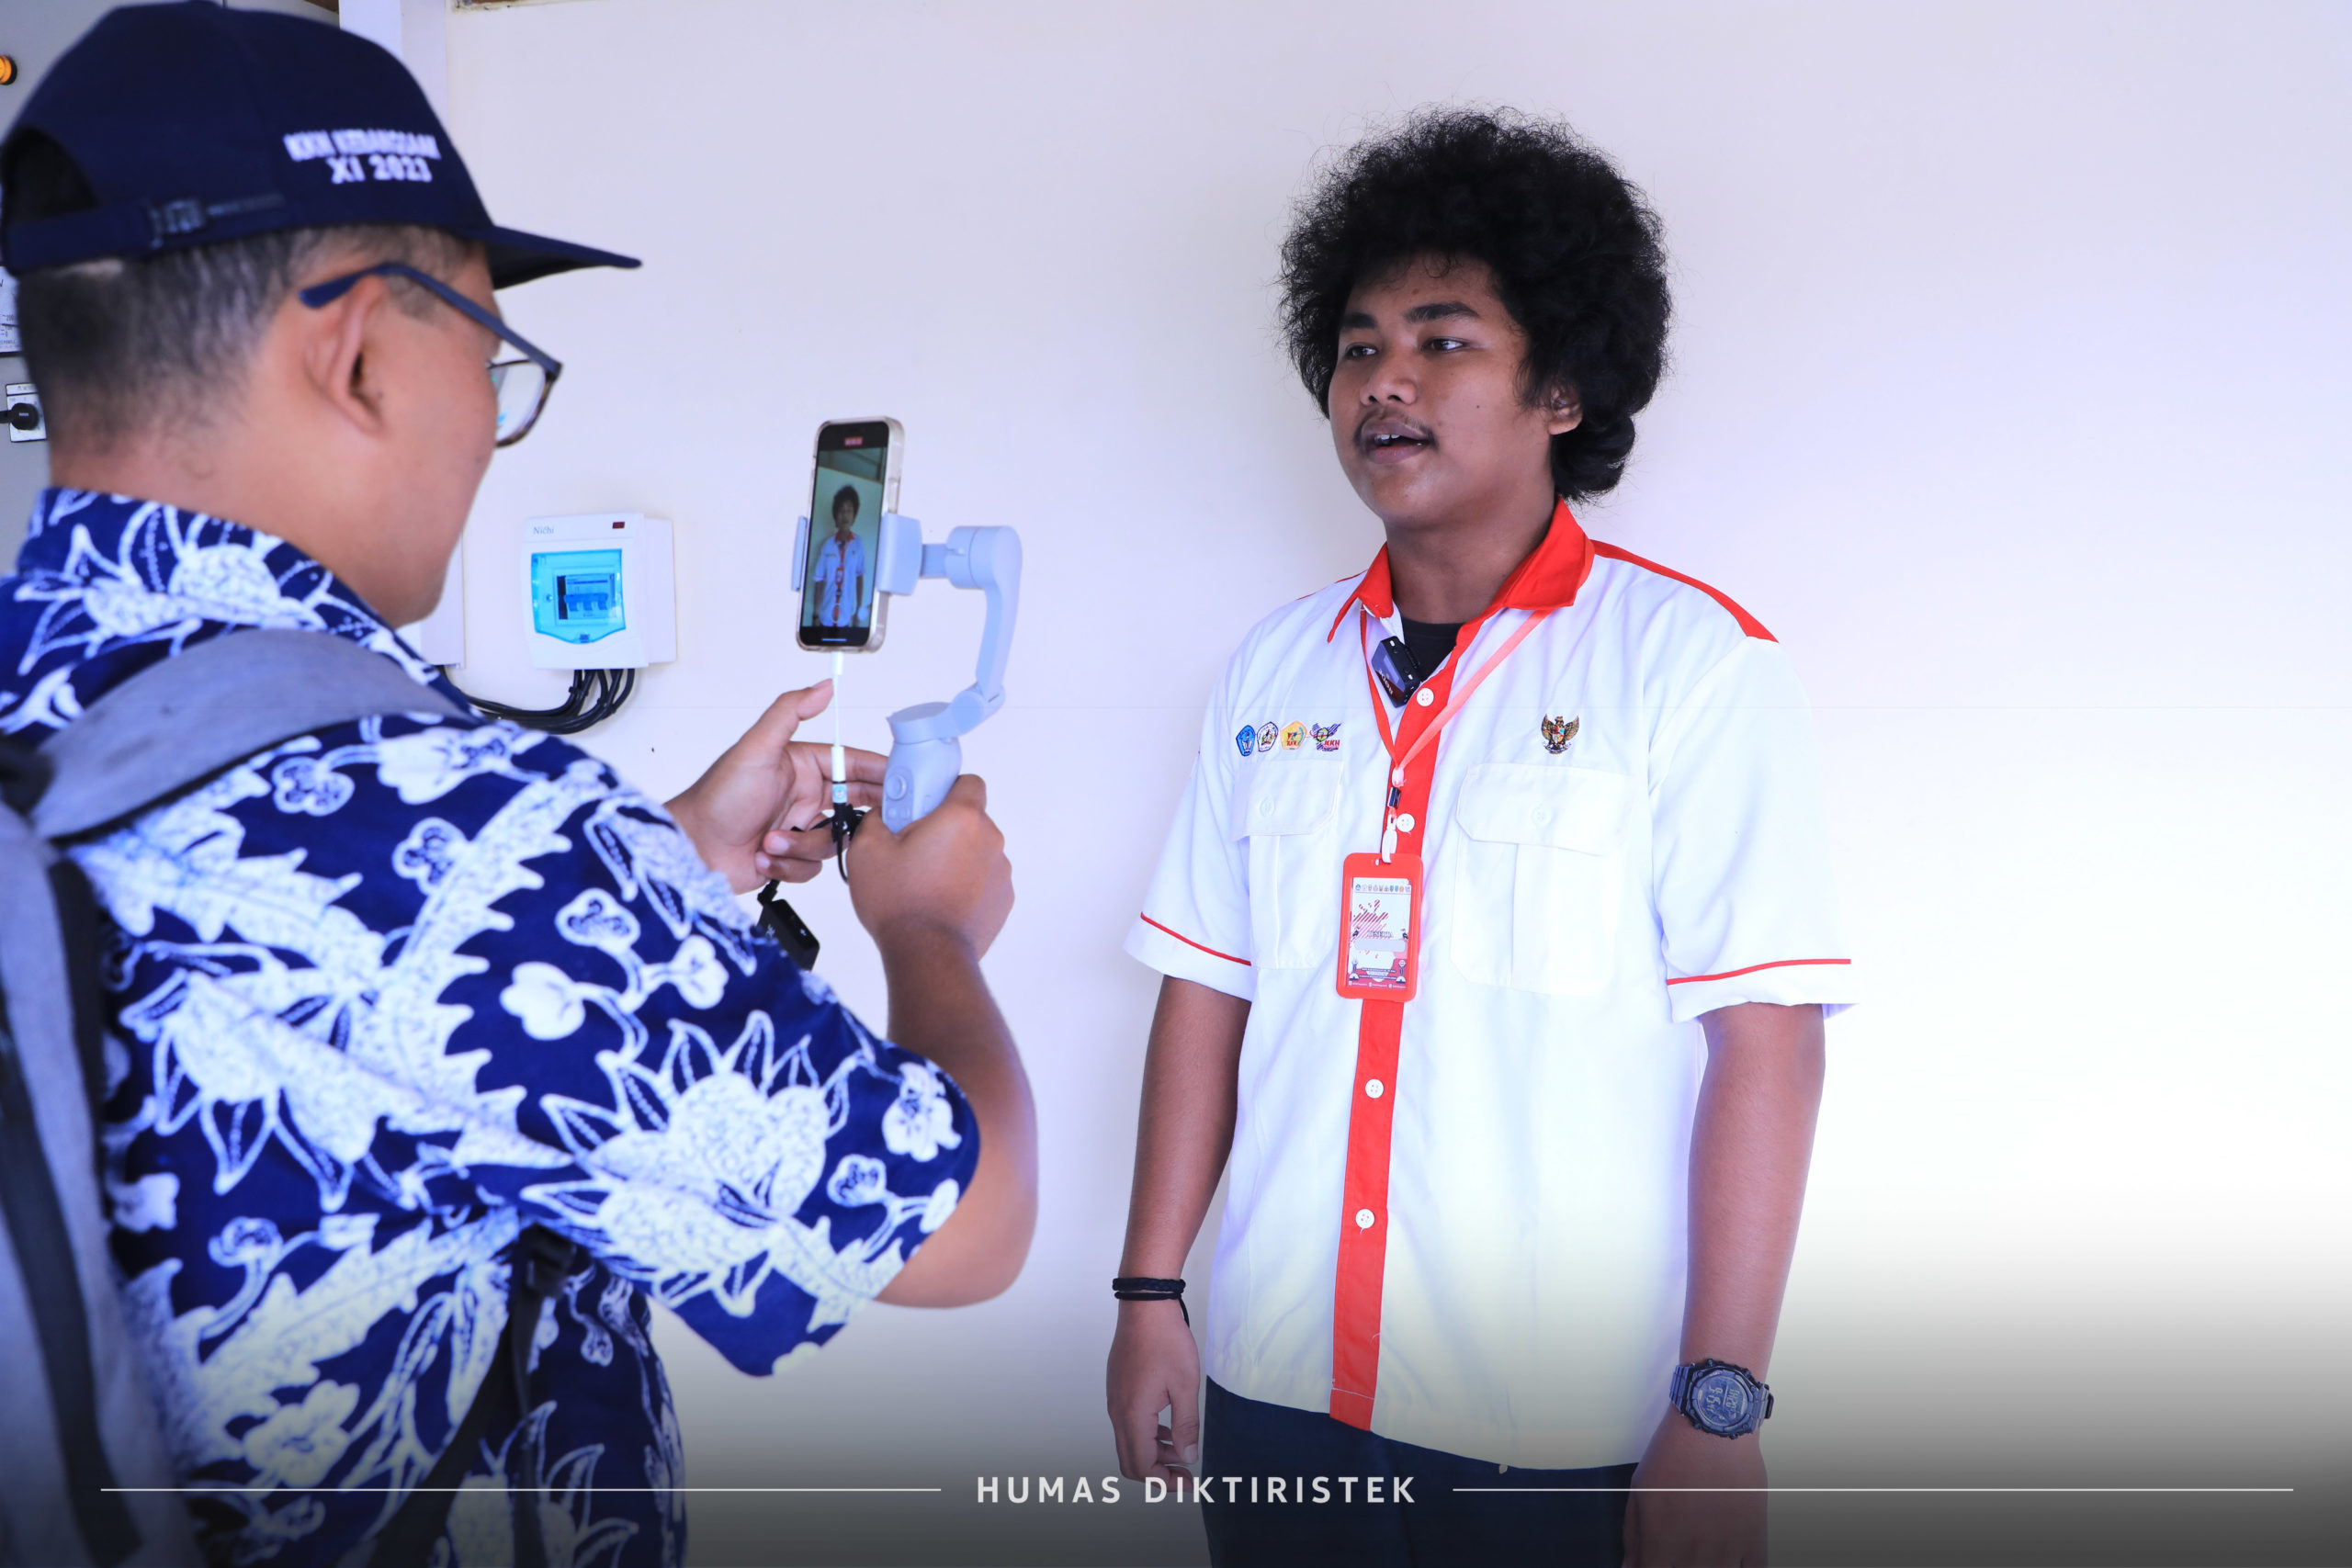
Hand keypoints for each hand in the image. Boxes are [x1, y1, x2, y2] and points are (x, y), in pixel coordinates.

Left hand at [664, 680, 884, 891]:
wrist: (691, 849)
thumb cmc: (716, 798)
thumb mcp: (755, 749)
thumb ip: (789, 712)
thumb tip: (823, 686)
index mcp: (801, 766)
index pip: (853, 765)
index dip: (879, 772)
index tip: (901, 782)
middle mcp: (803, 795)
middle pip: (853, 804)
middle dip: (855, 817)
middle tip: (868, 825)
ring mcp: (797, 827)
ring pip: (833, 841)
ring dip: (802, 846)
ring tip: (772, 841)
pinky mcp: (789, 857)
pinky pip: (814, 867)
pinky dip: (790, 865)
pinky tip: (764, 857)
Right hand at [844, 774, 1013, 957]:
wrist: (927, 955)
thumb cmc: (901, 903)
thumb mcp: (867, 850)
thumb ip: (876, 819)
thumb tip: (883, 815)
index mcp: (963, 817)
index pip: (968, 782)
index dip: (945, 789)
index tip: (923, 803)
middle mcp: (990, 839)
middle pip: (970, 819)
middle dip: (944, 827)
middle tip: (914, 847)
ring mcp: (1000, 871)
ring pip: (976, 851)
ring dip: (955, 858)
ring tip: (924, 881)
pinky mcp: (1002, 899)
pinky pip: (983, 879)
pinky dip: (966, 885)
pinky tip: (940, 901)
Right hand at [1107, 1298, 1200, 1483]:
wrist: (1145, 1307)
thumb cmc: (1166, 1341)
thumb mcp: (1185, 1386)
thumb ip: (1186, 1425)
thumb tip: (1188, 1456)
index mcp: (1133, 1415)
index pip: (1142, 1466)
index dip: (1165, 1481)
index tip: (1187, 1482)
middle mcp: (1118, 1411)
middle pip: (1130, 1461)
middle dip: (1157, 1473)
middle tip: (1183, 1474)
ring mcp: (1115, 1400)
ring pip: (1128, 1442)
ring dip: (1153, 1453)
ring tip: (1181, 1450)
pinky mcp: (1118, 1389)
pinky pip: (1127, 1424)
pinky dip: (1146, 1435)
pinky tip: (1168, 1427)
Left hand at [1622, 1414, 1766, 1566]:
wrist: (1714, 1428)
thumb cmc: (1674, 1454)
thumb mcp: (1640, 1491)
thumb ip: (1634, 1536)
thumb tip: (1631, 1567)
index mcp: (1659, 1545)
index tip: (1658, 1560)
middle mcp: (1692, 1556)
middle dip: (1680, 1564)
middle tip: (1684, 1543)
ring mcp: (1725, 1552)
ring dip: (1711, 1565)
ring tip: (1705, 1547)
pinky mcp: (1754, 1542)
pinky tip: (1733, 1558)